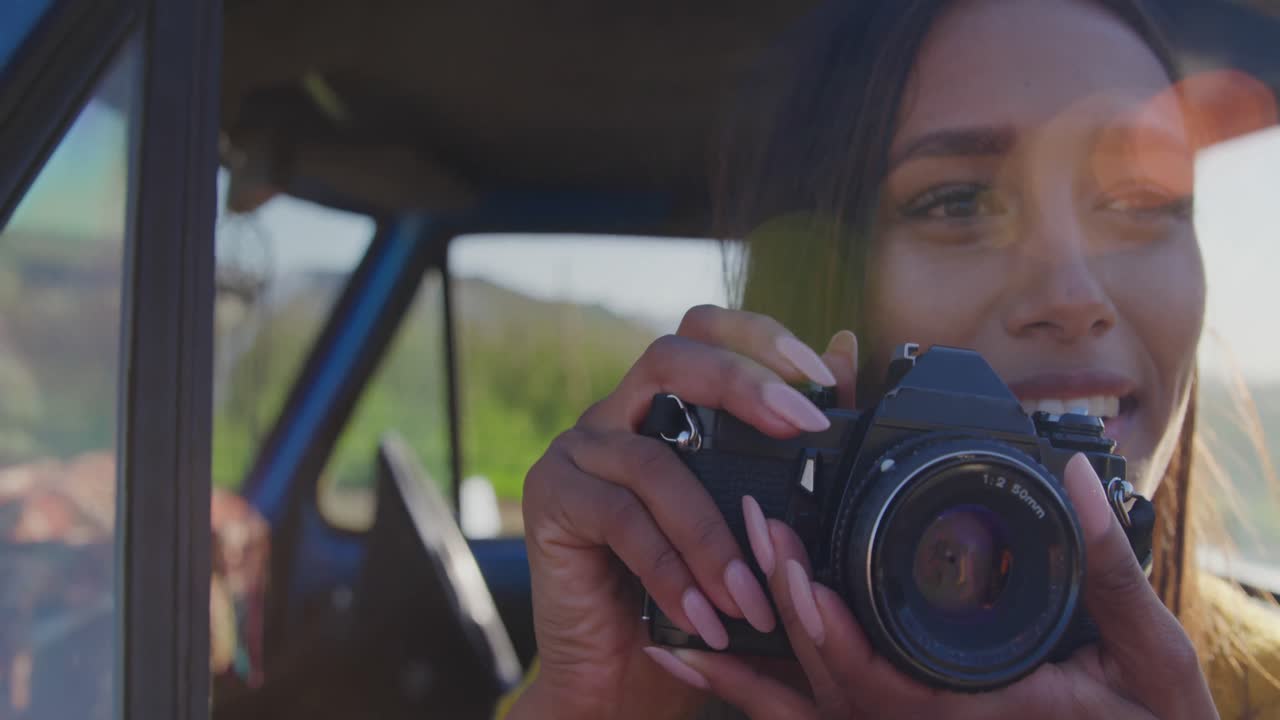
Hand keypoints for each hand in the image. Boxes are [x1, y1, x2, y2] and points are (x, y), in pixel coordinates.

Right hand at [510, 306, 858, 719]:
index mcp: (666, 406)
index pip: (704, 331)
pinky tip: (703, 614)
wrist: (624, 678)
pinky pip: (620, 519)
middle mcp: (618, 415)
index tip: (819, 377)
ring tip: (752, 596)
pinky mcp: (551, 499)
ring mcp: (579, 452)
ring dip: (712, 532)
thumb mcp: (755, 522)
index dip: (760, 336)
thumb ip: (794, 438)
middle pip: (670, 358)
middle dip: (742, 383)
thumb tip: (844, 349)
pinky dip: (669, 569)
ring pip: (652, 460)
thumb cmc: (698, 594)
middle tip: (802, 427)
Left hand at [657, 453, 1218, 718]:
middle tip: (752, 528)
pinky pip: (812, 716)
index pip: (880, 687)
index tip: (796, 575)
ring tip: (688, 617)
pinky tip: (699, 660)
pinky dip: (755, 692)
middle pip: (826, 685)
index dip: (832, 635)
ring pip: (807, 707)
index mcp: (969, 716)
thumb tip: (1075, 478)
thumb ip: (1110, 570)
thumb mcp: (1147, 654)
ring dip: (750, 659)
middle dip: (783, 609)